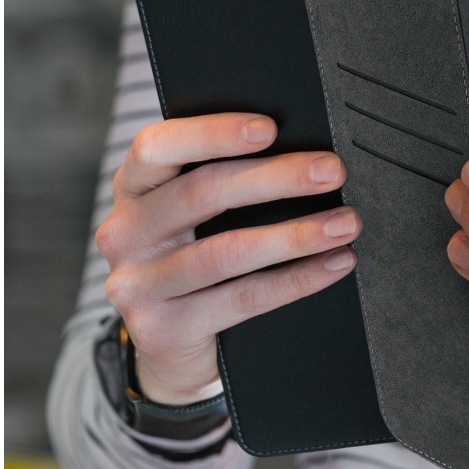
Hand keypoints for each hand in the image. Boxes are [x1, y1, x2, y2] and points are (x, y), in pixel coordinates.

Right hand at [96, 114, 360, 404]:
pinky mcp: (163, 329)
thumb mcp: (190, 214)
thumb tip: (301, 151)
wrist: (169, 340)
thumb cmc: (193, 255)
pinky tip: (332, 264)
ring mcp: (137, 285)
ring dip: (296, 235)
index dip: (213, 133)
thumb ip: (221, 178)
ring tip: (344, 223)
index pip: (158, 147)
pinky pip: (243, 300)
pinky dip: (297, 280)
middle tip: (331, 171)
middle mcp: (125, 233)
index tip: (270, 127)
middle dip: (277, 178)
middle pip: (201, 194)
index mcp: (132, 188)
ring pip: (226, 252)